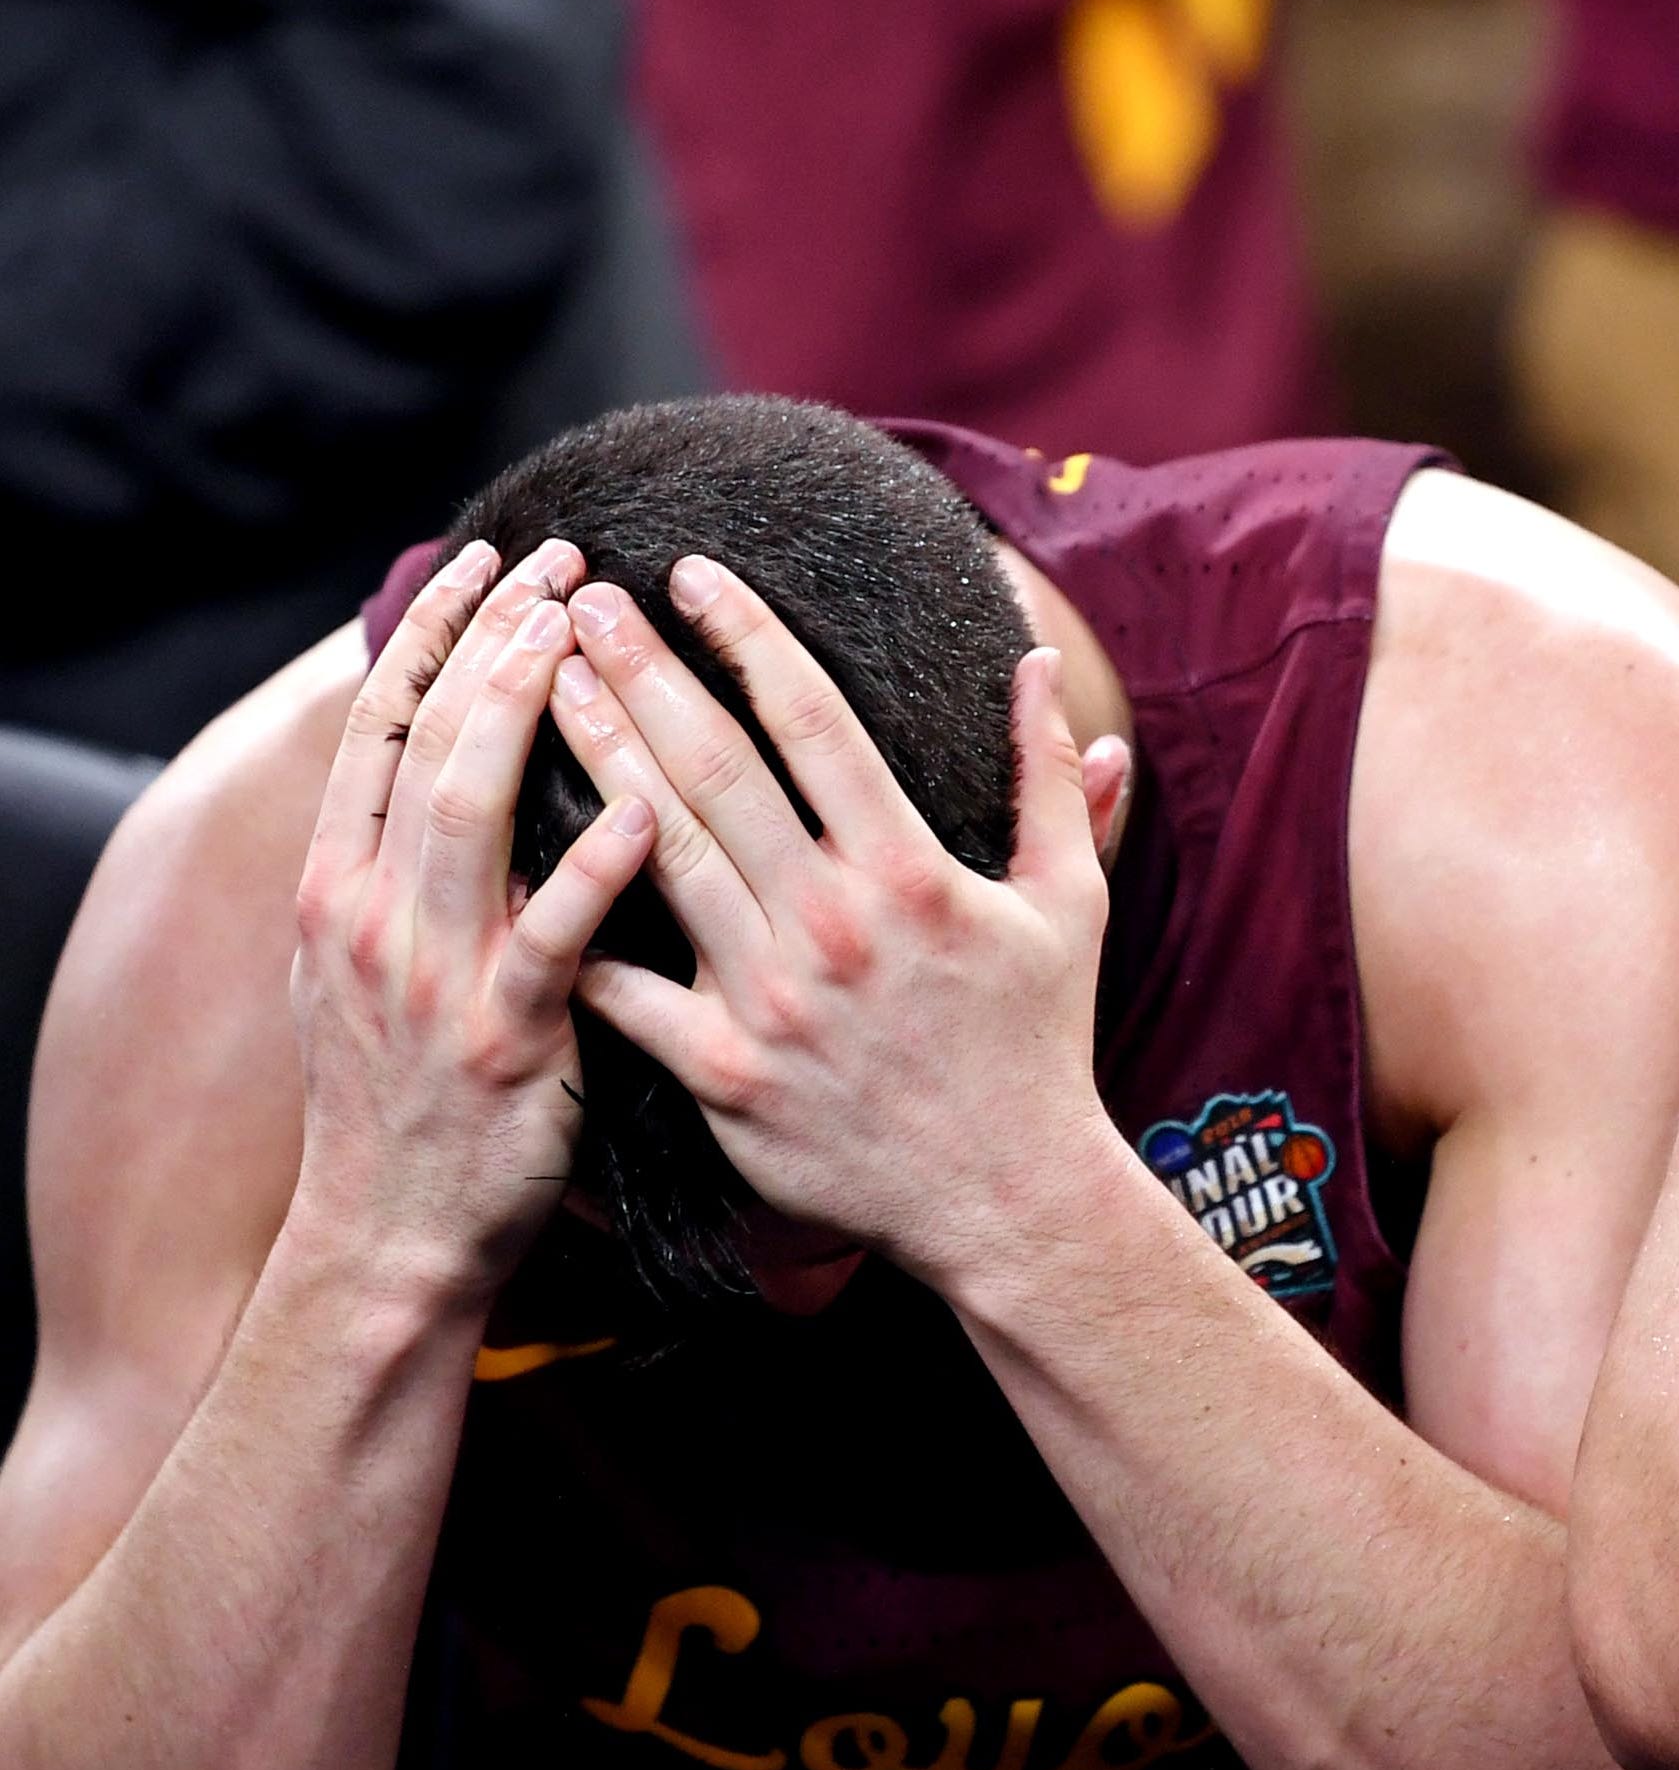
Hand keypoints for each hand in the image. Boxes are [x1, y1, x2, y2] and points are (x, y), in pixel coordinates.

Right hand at [288, 539, 652, 1308]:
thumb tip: (460, 751)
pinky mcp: (502, 1041)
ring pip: (469, 813)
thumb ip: (413, 864)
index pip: (383, 727)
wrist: (390, 1241)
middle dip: (490, 639)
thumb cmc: (409, 1092)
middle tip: (560, 557)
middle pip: (429, 742)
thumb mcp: (378, 963)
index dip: (433, 633)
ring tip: (581, 630)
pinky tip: (637, 808)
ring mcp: (432, 975)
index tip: (489, 556)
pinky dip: (589, 869)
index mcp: (343, 887)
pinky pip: (549, 940)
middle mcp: (373, 915)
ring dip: (523, 713)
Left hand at [552, 561, 1125, 1293]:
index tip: (693, 573)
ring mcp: (769, 1001)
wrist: (1007, 1196)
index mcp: (909, 870)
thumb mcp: (1071, 899)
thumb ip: (1049, 778)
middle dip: (642, 673)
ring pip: (659, 855)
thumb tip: (1042, 667)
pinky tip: (517, 863)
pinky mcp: (724, 1075)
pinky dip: (572, 931)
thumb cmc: (1039, 1040)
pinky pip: (627, 992)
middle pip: (715, 770)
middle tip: (580, 603)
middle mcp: (831, 923)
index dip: (748, 637)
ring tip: (541, 689)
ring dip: (597, 761)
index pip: (814, 722)